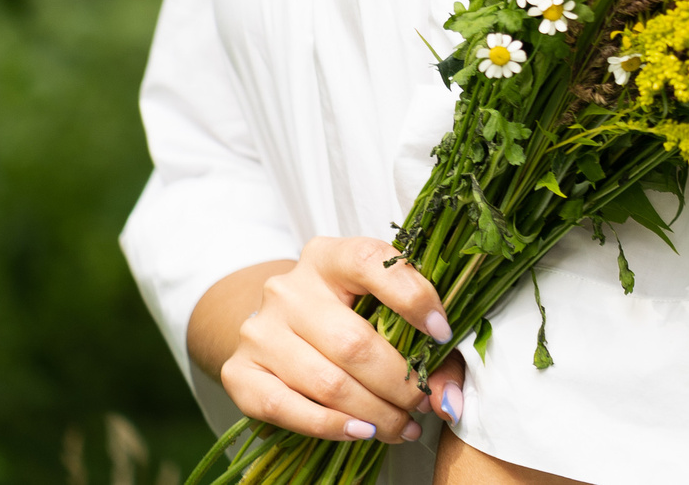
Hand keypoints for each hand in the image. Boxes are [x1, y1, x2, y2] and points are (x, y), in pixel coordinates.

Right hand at [192, 239, 467, 442]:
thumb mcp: (385, 308)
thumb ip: (427, 344)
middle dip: (398, 382)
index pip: (372, 262)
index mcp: (330, 256)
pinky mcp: (239, 372)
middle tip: (424, 403)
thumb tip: (449, 399)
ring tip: (404, 426)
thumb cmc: (349, 314)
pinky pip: (287, 408)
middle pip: (352, 342)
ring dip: (374, 413)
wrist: (281, 326)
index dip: (414, 298)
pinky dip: (331, 426)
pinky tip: (363, 433)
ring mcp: (259, 330)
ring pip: (326, 382)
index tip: (443, 334)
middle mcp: (289, 289)